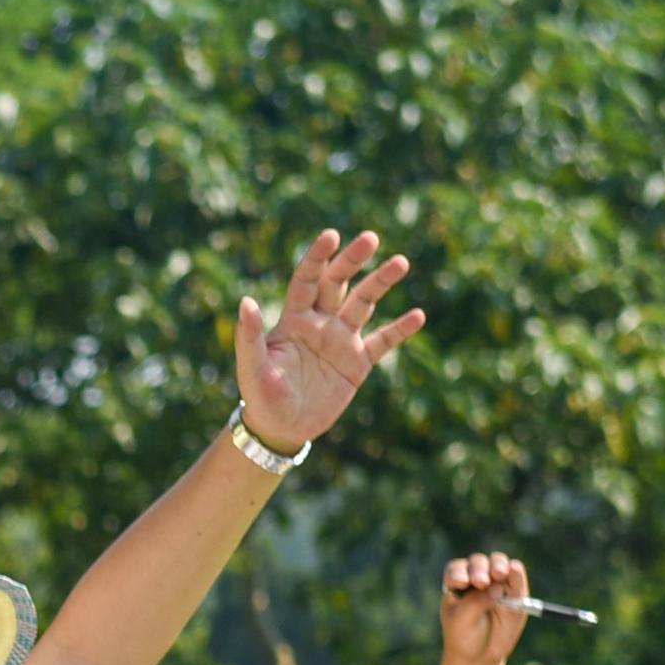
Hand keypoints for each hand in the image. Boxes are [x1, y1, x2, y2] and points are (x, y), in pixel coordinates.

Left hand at [228, 227, 425, 454]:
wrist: (282, 428)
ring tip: (400, 262)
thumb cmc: (261, 396)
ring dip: (380, 282)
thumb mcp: (252, 367)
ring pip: (364, 303)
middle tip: (371, 238)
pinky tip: (418, 316)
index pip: (307, 279)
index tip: (331, 236)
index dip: (318, 257)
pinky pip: (382, 341)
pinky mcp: (357, 363)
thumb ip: (249, 335)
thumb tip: (246, 301)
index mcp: (293, 319)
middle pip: (338, 282)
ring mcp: (341, 340)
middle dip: (353, 260)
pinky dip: (400, 329)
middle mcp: (319, 322)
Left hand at [436, 552, 532, 664]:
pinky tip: (514, 569)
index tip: (461, 582)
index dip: (458, 572)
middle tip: (481, 582)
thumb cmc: (464, 636)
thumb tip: (497, 587)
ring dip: (498, 565)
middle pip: (478, 563)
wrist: (480, 656)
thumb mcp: (462, 620)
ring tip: (498, 574)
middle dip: (479, 570)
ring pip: (498, 563)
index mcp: (456, 583)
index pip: (456, 569)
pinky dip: (516, 572)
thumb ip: (476, 602)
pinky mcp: (515, 591)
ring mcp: (496, 582)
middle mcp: (476, 577)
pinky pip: (516, 577)